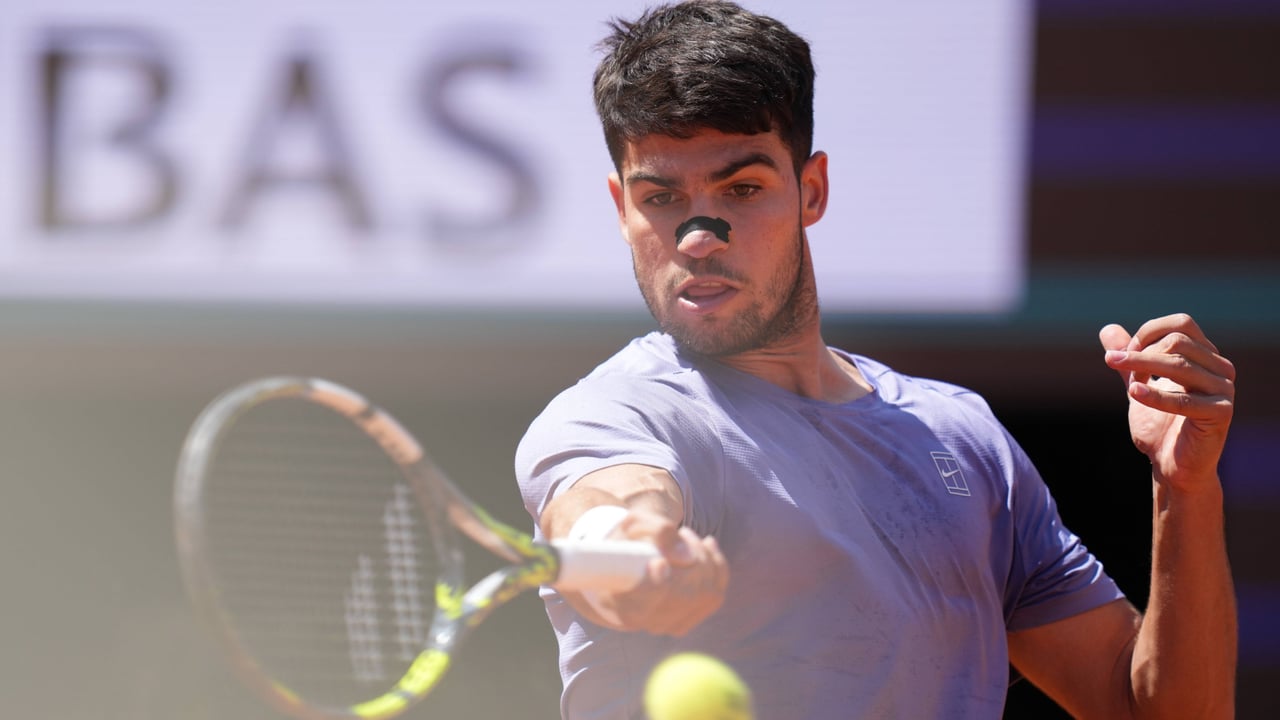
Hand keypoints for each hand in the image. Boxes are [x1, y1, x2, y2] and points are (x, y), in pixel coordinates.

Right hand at [575, 508, 728, 635]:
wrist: (628, 558)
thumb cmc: (628, 540)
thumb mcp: (635, 524)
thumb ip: (657, 531)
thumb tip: (686, 557)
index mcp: (618, 600)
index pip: (641, 604)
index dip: (654, 586)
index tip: (659, 563)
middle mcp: (642, 621)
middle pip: (683, 595)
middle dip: (694, 556)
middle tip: (683, 532)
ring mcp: (666, 625)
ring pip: (705, 595)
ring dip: (705, 558)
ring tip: (687, 537)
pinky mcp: (687, 620)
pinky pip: (715, 596)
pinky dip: (716, 567)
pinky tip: (706, 546)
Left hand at [1099, 313, 1235, 489]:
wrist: (1171, 466)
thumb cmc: (1159, 426)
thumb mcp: (1138, 385)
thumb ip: (1128, 359)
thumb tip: (1107, 329)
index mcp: (1206, 357)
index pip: (1181, 324)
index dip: (1148, 333)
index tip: (1123, 352)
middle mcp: (1220, 368)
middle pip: (1178, 341)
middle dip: (1141, 353)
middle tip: (1118, 368)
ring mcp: (1223, 390)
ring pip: (1180, 365)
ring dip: (1142, 368)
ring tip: (1121, 378)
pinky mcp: (1221, 413)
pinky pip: (1184, 399)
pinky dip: (1154, 395)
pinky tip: (1133, 393)